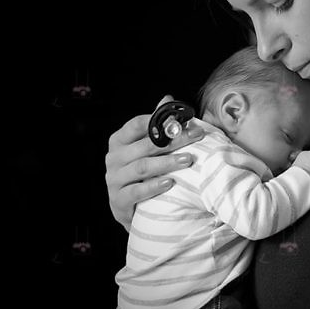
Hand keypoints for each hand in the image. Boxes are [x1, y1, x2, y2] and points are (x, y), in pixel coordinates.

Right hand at [105, 96, 204, 229]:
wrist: (133, 210)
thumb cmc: (143, 173)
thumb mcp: (148, 148)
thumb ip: (156, 125)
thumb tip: (167, 98)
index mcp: (119, 141)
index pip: (137, 125)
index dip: (160, 122)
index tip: (185, 121)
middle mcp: (114, 158)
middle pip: (145, 146)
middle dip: (173, 141)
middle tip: (195, 137)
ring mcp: (114, 179)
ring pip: (142, 167)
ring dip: (166, 163)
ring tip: (188, 160)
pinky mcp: (118, 200)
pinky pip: (136, 191)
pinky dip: (153, 186)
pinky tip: (170, 183)